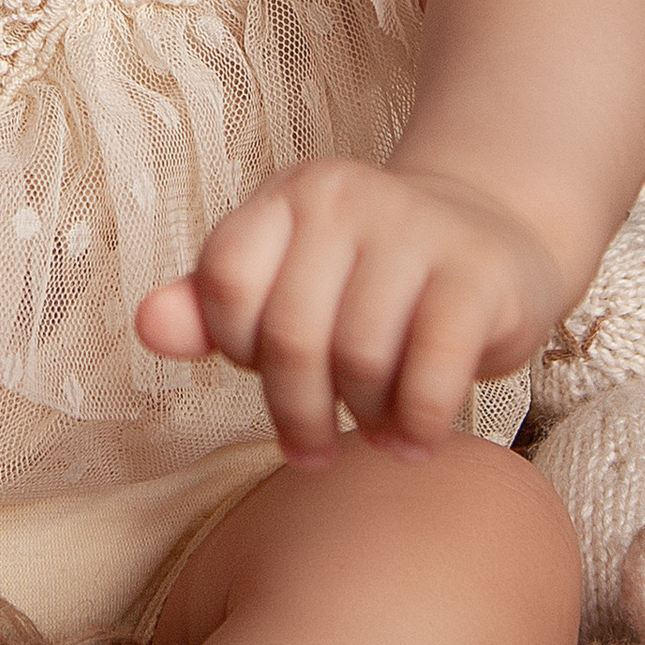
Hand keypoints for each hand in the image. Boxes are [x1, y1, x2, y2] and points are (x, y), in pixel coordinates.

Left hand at [135, 161, 561, 463]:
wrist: (496, 237)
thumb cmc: (369, 279)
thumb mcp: (286, 282)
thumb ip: (211, 308)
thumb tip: (148, 327)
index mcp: (290, 196)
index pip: (225, 280)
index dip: (237, 346)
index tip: (263, 373)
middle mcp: (348, 197)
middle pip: (289, 334)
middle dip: (297, 411)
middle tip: (313, 449)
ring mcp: (419, 229)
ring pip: (358, 358)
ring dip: (362, 418)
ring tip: (374, 429)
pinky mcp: (480, 274)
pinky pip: (430, 371)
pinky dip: (416, 423)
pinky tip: (416, 439)